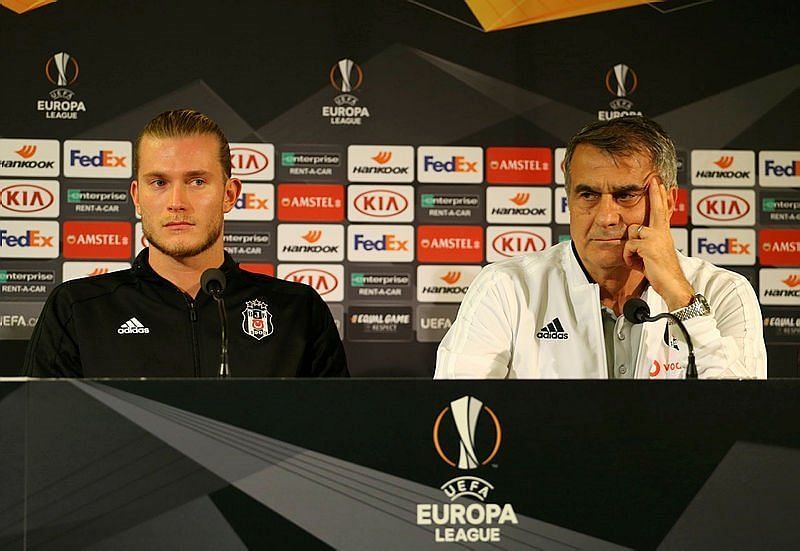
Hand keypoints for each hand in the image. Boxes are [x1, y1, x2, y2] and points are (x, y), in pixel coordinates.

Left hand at [623, 178, 693, 310]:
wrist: (672, 285)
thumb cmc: (661, 272)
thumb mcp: (653, 254)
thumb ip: (646, 243)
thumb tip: (634, 239)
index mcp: (664, 234)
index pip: (661, 211)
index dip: (659, 196)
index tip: (657, 182)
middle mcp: (662, 232)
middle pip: (656, 209)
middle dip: (655, 194)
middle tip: (653, 179)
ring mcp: (655, 237)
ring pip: (632, 234)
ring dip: (631, 250)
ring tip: (640, 261)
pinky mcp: (647, 245)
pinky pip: (628, 247)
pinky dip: (629, 258)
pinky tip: (639, 265)